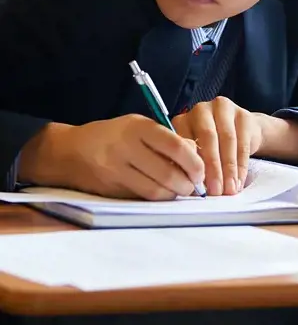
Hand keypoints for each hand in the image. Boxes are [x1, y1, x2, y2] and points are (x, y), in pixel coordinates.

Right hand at [19, 115, 204, 200]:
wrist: (70, 151)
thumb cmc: (112, 136)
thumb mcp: (137, 126)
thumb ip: (164, 138)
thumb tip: (196, 153)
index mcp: (137, 127)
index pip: (174, 145)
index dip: (193, 161)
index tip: (201, 170)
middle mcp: (126, 147)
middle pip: (167, 173)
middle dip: (187, 184)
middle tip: (195, 186)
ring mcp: (117, 170)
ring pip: (156, 191)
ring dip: (174, 195)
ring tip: (180, 190)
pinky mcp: (112, 189)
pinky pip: (142, 198)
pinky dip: (157, 198)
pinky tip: (162, 193)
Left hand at [172, 97, 266, 195]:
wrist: (241, 133)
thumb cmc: (212, 150)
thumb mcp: (196, 155)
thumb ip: (191, 167)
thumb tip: (192, 190)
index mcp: (182, 120)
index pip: (185, 141)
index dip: (190, 166)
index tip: (196, 189)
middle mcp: (200, 110)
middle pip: (207, 137)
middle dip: (212, 168)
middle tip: (215, 191)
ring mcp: (223, 109)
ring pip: (227, 139)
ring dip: (228, 168)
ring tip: (229, 189)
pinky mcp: (243, 115)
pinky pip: (243, 142)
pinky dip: (241, 165)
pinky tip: (239, 180)